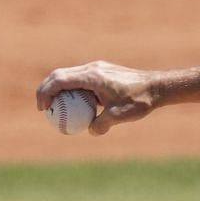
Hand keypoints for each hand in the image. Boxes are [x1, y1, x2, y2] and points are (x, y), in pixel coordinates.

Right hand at [35, 61, 158, 135]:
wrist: (157, 86)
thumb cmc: (139, 100)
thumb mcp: (120, 116)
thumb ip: (101, 124)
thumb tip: (90, 132)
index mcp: (91, 75)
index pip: (59, 80)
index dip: (45, 92)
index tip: (42, 108)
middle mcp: (92, 68)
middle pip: (59, 75)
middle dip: (46, 89)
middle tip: (42, 107)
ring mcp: (97, 68)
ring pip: (69, 76)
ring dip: (59, 89)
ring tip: (55, 107)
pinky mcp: (102, 72)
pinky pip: (81, 80)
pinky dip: (73, 90)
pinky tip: (76, 106)